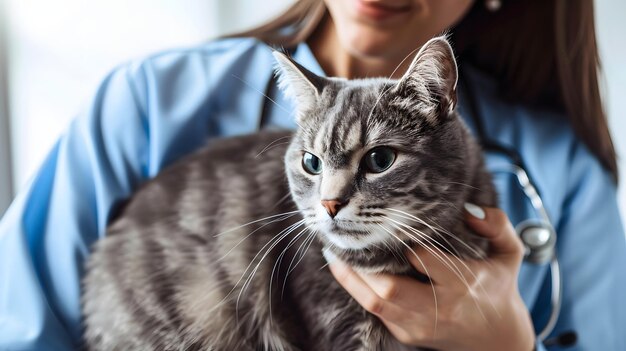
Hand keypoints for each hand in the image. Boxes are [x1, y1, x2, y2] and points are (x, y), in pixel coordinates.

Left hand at [327, 205, 535, 350]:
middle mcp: (438, 308)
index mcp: (462, 285)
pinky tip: (347, 269)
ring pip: (374, 302)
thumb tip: (468, 209)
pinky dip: (358, 289)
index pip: (423, 258)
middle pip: (388, 287)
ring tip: (334, 252)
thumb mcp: (510, 255)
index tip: (384, 218)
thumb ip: (498, 226)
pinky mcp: (407, 334)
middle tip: (342, 236)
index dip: (401, 238)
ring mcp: (419, 325)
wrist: (499, 343)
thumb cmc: (500, 291)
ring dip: (349, 277)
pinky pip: (375, 310)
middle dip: (359, 263)